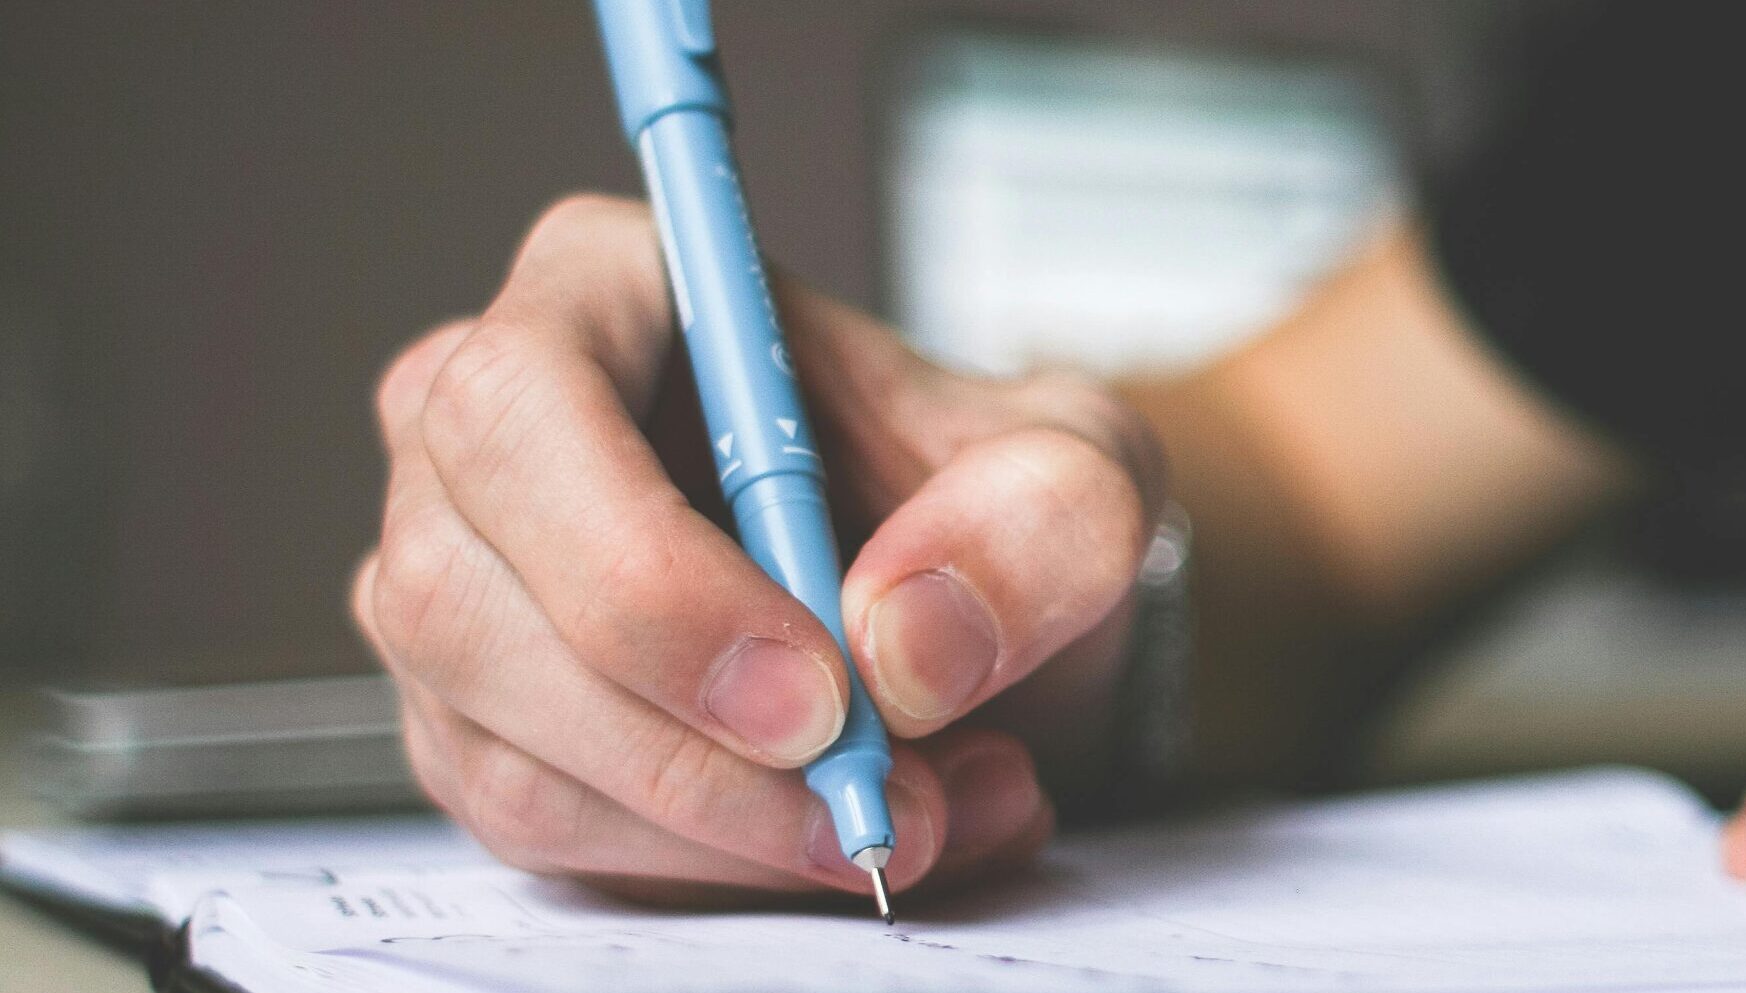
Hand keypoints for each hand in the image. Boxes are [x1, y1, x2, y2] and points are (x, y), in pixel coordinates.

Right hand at [351, 195, 1163, 904]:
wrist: (978, 611)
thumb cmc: (989, 499)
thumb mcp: (1084, 471)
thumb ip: (1041, 519)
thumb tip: (904, 642)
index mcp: (605, 290)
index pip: (522, 409)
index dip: (644, 569)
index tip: (815, 690)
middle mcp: (483, 433)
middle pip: (468, 601)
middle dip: (691, 746)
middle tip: (876, 799)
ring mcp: (461, 589)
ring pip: (509, 750)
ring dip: (728, 828)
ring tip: (923, 815)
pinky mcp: (483, 729)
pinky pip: (548, 833)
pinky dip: (714, 867)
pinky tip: (846, 833)